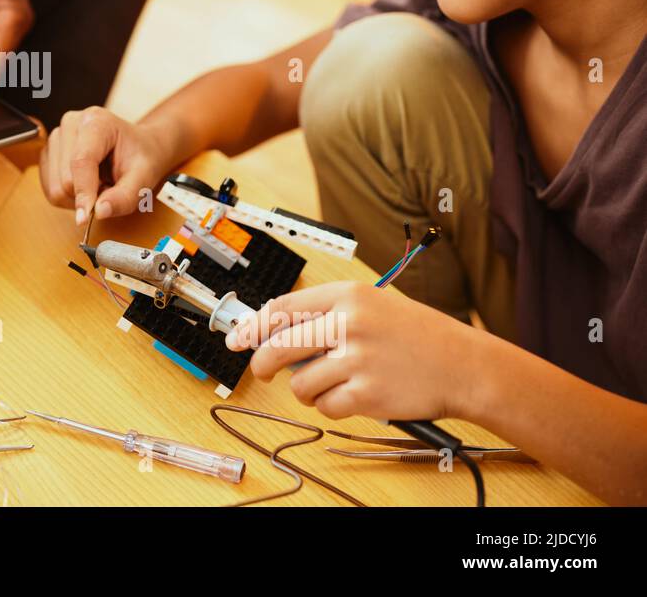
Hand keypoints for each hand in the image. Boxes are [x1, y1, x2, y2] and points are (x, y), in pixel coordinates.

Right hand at [40, 106, 176, 224]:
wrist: (138, 146)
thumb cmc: (142, 158)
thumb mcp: (144, 178)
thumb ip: (124, 197)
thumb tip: (99, 212)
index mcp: (96, 122)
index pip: (81, 162)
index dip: (83, 192)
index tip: (85, 219)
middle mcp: (70, 124)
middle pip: (65, 179)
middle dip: (88, 195)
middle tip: (109, 188)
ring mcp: (56, 137)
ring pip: (55, 187)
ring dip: (78, 197)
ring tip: (99, 183)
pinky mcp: (48, 153)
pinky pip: (50, 189)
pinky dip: (68, 196)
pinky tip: (86, 184)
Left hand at [226, 282, 482, 422]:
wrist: (465, 365)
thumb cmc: (416, 336)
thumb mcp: (372, 306)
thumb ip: (326, 313)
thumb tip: (272, 328)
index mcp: (348, 295)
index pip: (282, 308)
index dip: (253, 327)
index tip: (237, 339)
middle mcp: (349, 322)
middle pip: (278, 346)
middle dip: (263, 364)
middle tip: (264, 372)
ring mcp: (358, 358)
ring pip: (300, 383)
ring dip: (309, 390)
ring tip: (334, 384)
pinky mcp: (367, 393)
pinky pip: (325, 406)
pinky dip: (332, 407)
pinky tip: (353, 397)